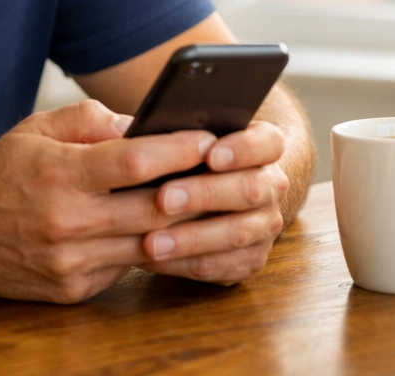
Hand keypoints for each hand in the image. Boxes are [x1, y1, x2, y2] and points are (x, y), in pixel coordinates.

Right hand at [0, 100, 217, 302]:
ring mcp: (71, 263)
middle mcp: (67, 222)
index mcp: (59, 174)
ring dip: (182, 224)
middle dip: (197, 189)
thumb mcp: (35, 129)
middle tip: (228, 172)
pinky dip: (146, 246)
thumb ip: (88, 120)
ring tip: (209, 200)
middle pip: (152, 209)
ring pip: (147, 244)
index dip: (177, 149)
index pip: (133, 162)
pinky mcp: (73, 290)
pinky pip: (125, 265)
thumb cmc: (0, 172)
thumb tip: (140, 125)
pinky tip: (163, 229)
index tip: (208, 137)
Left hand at [138, 120, 289, 284]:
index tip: (209, 153)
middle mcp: (270, 186)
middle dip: (205, 194)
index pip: (268, 143)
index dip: (243, 148)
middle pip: (250, 189)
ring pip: (236, 233)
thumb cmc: (186, 153)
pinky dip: (187, 263)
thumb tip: (124, 131)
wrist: (208, 190)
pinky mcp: (249, 259)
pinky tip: (154, 259)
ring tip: (151, 241)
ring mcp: (263, 225)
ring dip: (192, 237)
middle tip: (163, 198)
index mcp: (262, 146)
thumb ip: (162, 127)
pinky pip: (222, 266)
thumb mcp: (179, 131)